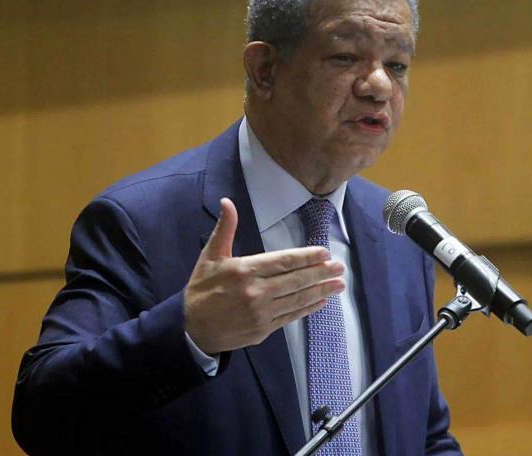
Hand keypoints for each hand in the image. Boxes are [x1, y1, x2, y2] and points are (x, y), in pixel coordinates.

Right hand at [184, 198, 343, 354]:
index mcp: (244, 271)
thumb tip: (227, 202)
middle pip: (295, 280)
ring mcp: (261, 312)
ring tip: (339, 284)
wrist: (191, 329)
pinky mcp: (263, 329)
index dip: (305, 257)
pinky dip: (308, 309)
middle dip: (320, 273)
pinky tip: (322, 301)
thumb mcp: (210, 256)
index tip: (324, 253)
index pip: (282, 262)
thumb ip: (225, 229)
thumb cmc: (202, 289)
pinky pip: (290, 316)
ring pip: (297, 299)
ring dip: (321, 291)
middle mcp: (255, 292)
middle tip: (340, 267)